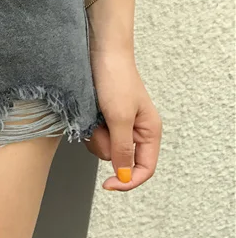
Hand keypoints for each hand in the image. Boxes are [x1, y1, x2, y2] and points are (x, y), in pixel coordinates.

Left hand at [84, 48, 161, 190]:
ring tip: (94, 115)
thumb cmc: (115, 79)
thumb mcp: (119, 117)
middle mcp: (135, 130)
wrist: (100, 51)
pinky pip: (93, 134)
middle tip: (100, 126)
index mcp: (149, 132)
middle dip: (105, 146)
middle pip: (119, 159)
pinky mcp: (102, 117)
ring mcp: (117, 124)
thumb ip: (123, 148)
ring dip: (94, 135)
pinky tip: (87, 112)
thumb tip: (124, 176)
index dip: (128, 181)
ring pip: (103, 147)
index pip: (144, 168)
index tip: (108, 185)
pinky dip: (87, 127)